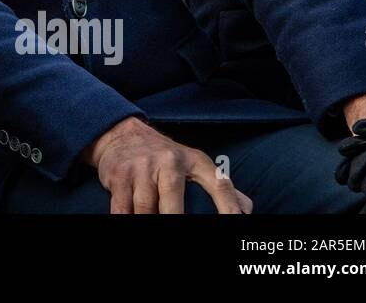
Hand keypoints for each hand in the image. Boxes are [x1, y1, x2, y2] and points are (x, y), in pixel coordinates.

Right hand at [83, 116, 251, 213]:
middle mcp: (168, 161)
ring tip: (154, 229)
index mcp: (194, 160)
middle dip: (174, 220)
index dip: (230, 206)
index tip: (236, 222)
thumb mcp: (194, 163)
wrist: (122, 134)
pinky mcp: (118, 176)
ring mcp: (141, 168)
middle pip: (172, 201)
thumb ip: (221, 186)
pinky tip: (132, 220)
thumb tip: (247, 211)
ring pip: (145, 208)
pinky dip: (126, 218)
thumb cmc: (165, 157)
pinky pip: (121, 208)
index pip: (218, 184)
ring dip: (148, 221)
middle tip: (179, 231)